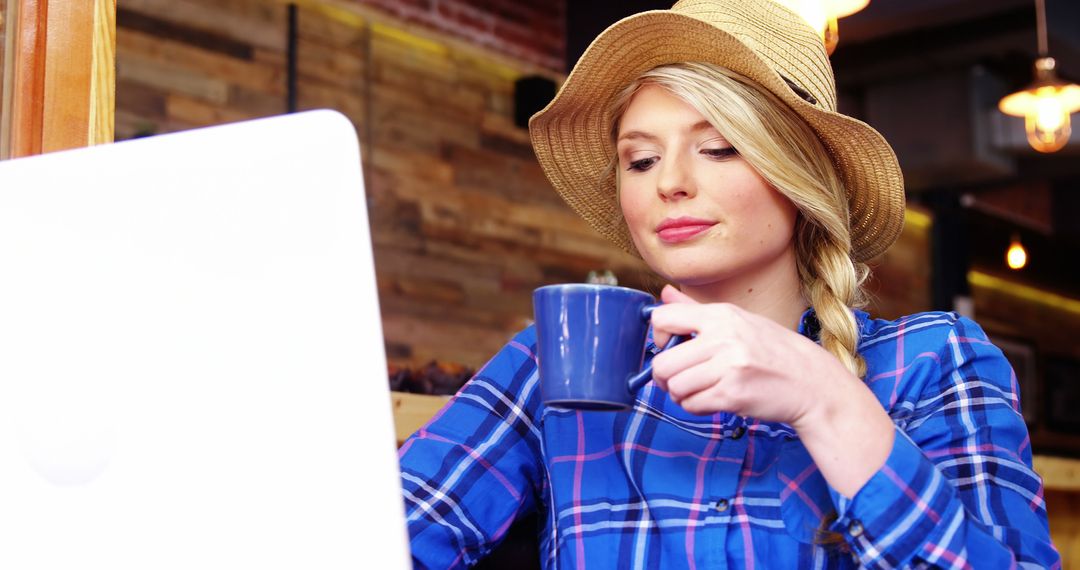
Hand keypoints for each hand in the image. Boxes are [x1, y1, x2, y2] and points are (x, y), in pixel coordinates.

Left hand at [649, 285, 849, 427]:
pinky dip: (696, 407)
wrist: (812, 383)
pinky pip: (692, 405)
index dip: (657, 336)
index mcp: (722, 314)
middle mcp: (723, 337)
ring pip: (675, 387)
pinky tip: (712, 400)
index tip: (668, 347)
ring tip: (699, 390)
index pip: (663, 318)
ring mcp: (727, 367)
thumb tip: (665, 293)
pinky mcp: (732, 395)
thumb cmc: (774, 352)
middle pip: (662, 363)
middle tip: (678, 379)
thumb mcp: (739, 320)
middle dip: (664, 377)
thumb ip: (696, 311)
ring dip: (680, 395)